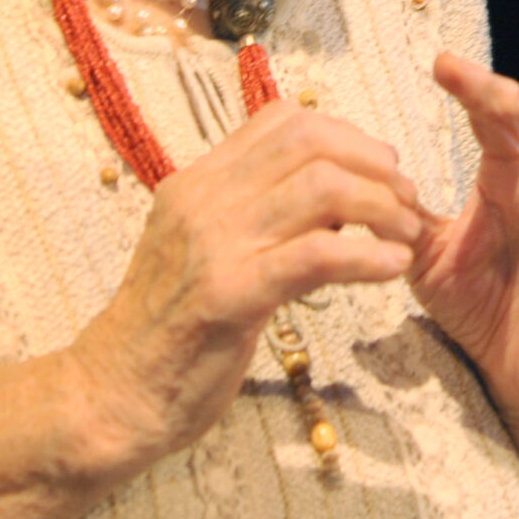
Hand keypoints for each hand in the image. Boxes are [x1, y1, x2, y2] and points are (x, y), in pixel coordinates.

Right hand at [0, 102, 421, 518]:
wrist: (110, 396)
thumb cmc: (167, 332)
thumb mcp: (201, 251)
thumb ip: (250, 214)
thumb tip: (329, 191)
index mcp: (196, 183)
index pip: (281, 121)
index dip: (346, 134)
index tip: (380, 167)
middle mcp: (203, 200)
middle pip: (310, 144)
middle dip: (374, 164)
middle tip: (408, 198)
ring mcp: (213, 245)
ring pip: (320, 190)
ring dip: (382, 207)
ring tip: (408, 234)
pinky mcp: (228, 296)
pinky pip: (315, 257)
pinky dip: (367, 256)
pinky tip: (393, 268)